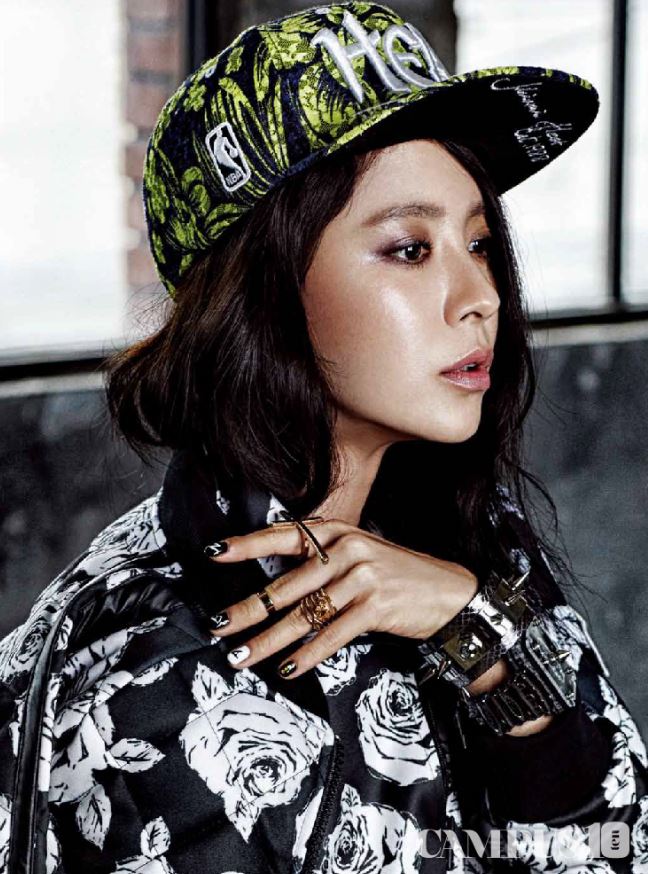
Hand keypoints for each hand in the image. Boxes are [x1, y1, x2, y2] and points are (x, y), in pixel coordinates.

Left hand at [205, 518, 478, 678]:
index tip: (214, 554)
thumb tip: (274, 587)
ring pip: (303, 615)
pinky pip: (332, 635)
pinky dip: (308, 655)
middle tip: (218, 626)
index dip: (247, 545)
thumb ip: (321, 562)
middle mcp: (346, 549)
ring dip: (267, 641)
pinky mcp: (376, 605)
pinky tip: (288, 669)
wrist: (449, 593)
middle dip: (248, 610)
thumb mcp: (359, 555)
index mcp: (337, 532)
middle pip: (285, 585)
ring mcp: (362, 576)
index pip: (283, 536)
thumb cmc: (397, 576)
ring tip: (241, 656)